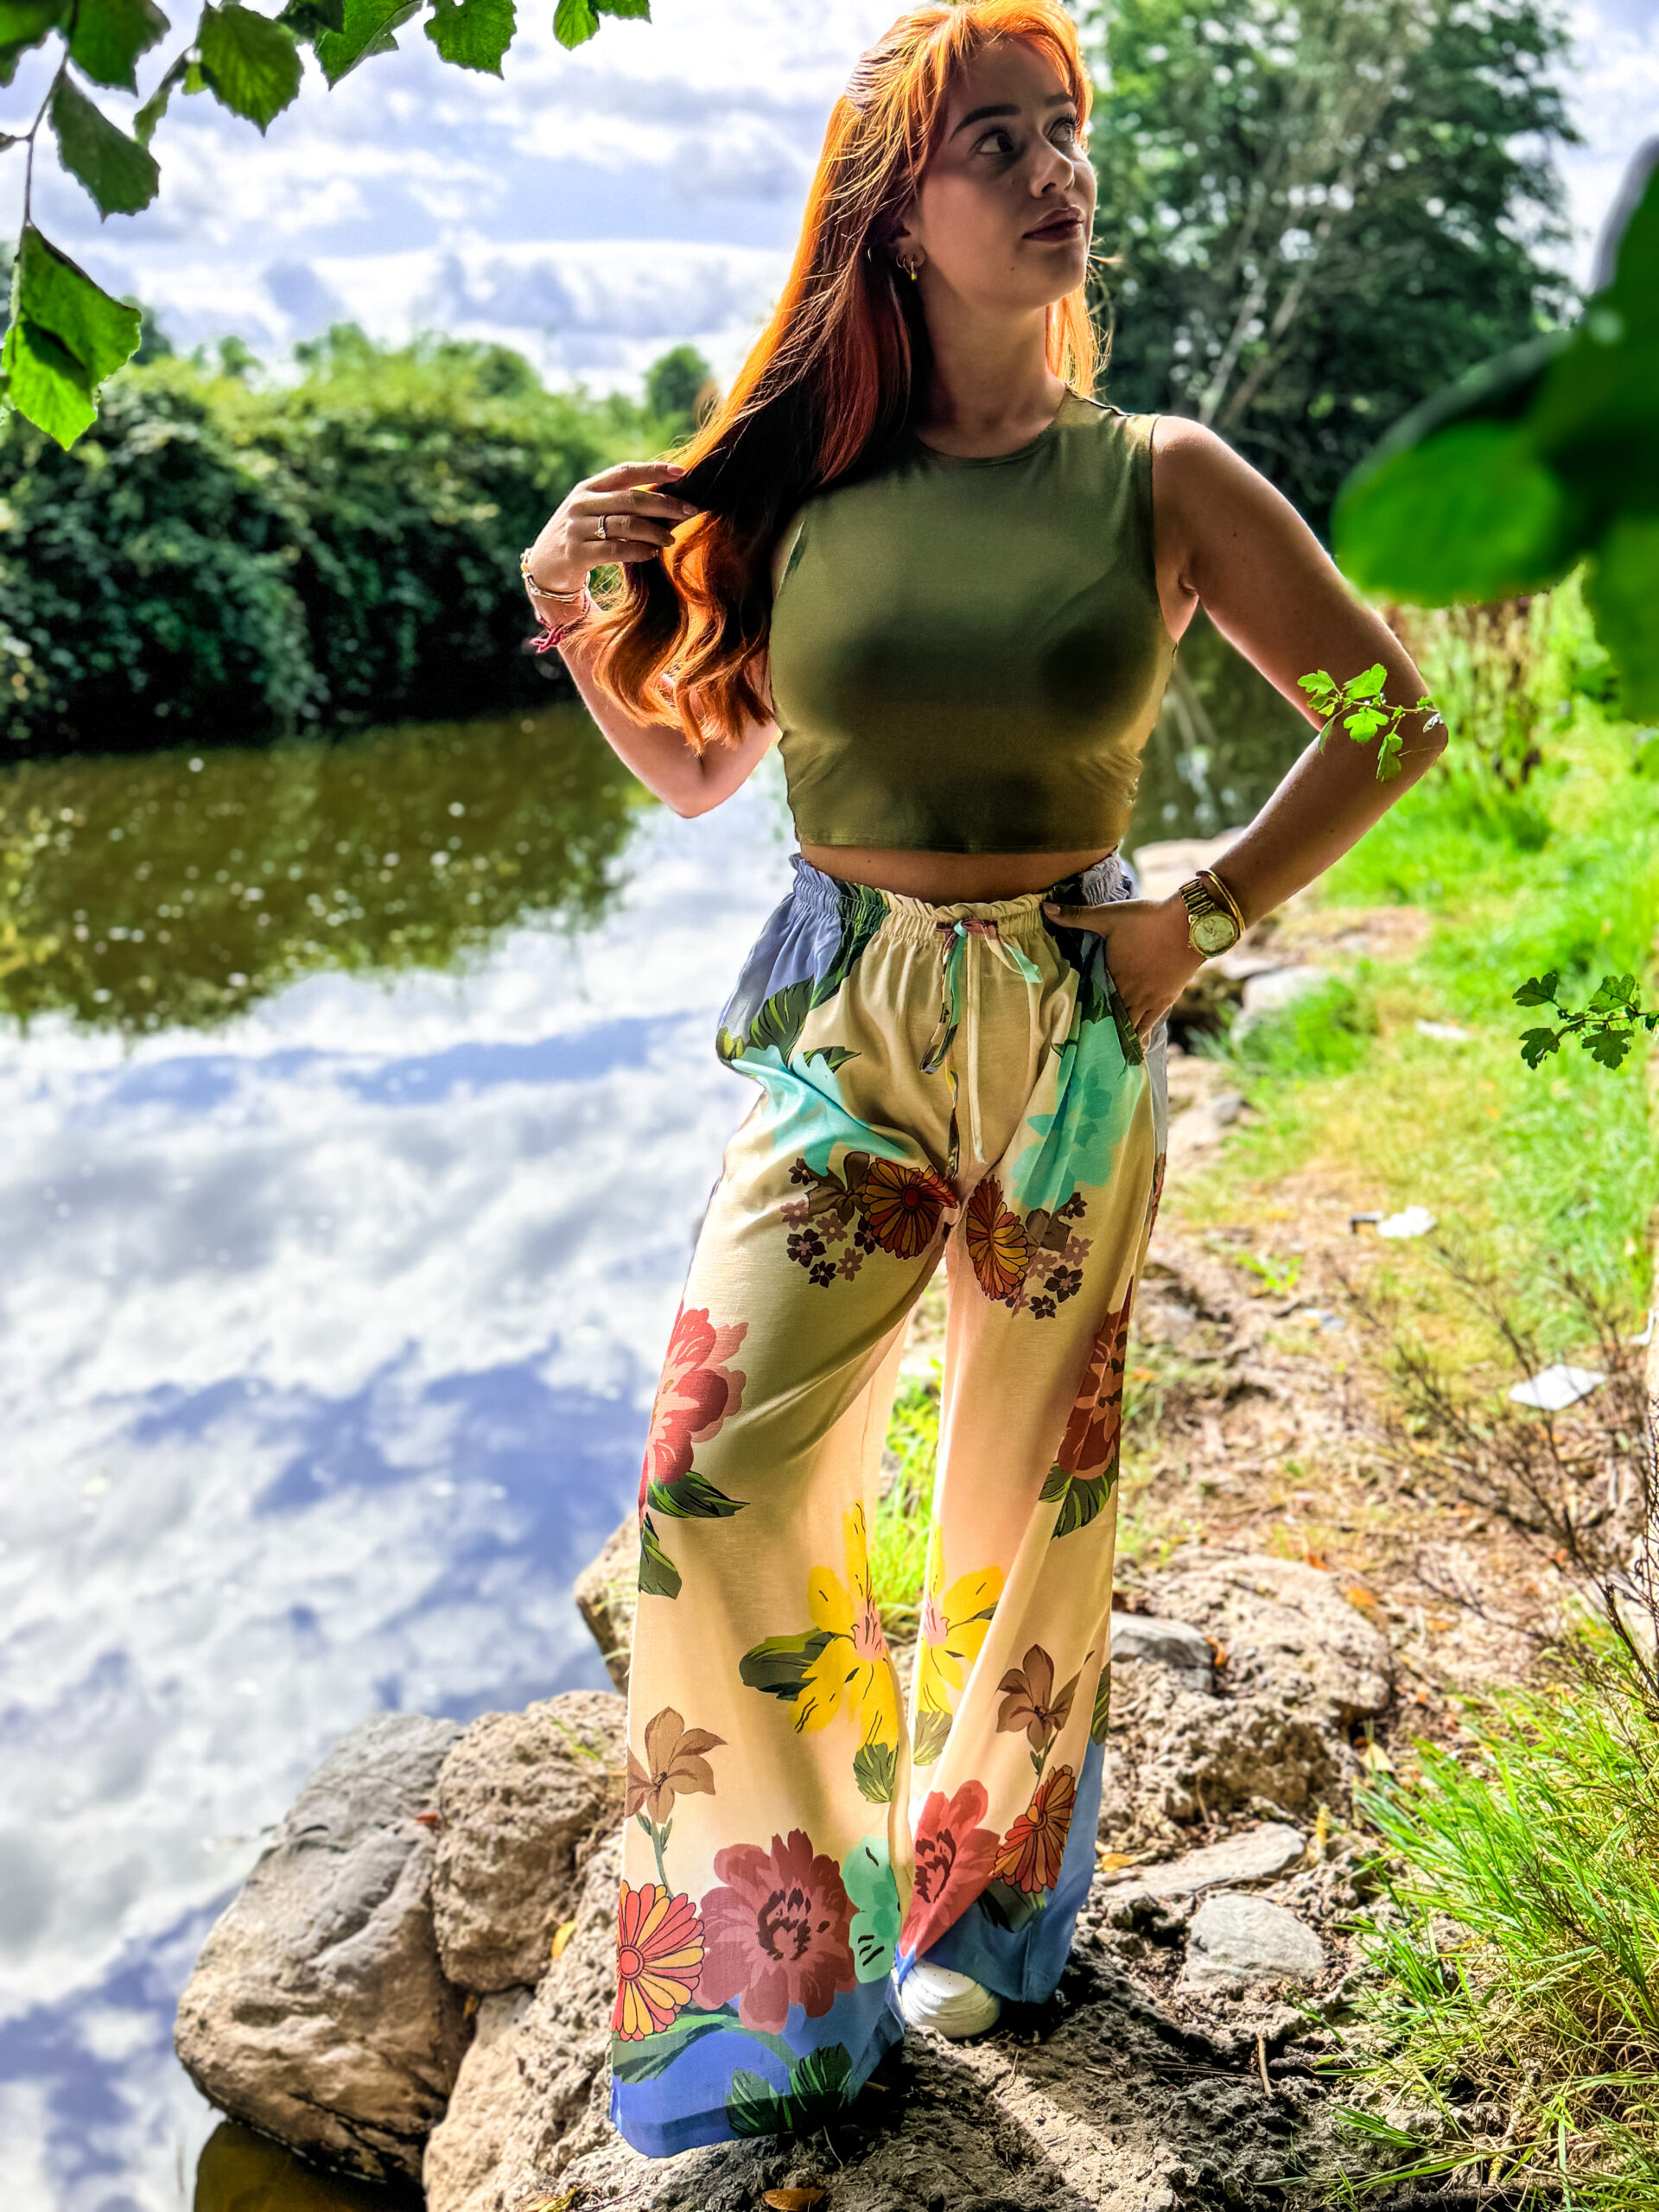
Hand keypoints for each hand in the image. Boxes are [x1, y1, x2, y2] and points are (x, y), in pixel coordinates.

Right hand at [522, 461, 700, 596]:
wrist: (544, 567)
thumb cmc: (580, 536)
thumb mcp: (594, 511)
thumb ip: (622, 503)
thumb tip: (670, 500)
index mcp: (588, 487)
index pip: (625, 471)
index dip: (655, 470)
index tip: (682, 472)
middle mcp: (581, 504)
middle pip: (631, 499)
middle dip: (665, 504)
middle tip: (690, 511)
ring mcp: (577, 528)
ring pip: (626, 525)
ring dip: (655, 531)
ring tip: (671, 538)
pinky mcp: (577, 554)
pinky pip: (616, 550)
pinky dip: (639, 551)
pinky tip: (652, 553)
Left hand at [1041, 892, 1202, 1039]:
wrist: (1190, 925)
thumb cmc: (1148, 918)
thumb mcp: (1108, 915)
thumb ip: (1076, 915)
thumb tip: (1045, 908)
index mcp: (1112, 975)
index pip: (1089, 1003)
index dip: (1077, 1018)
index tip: (1062, 1034)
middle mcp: (1128, 993)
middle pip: (1107, 1020)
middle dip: (1095, 1035)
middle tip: (1079, 1055)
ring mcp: (1147, 1000)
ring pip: (1128, 1027)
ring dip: (1116, 1040)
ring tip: (1103, 1061)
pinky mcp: (1164, 1001)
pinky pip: (1149, 1026)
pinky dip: (1139, 1039)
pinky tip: (1133, 1051)